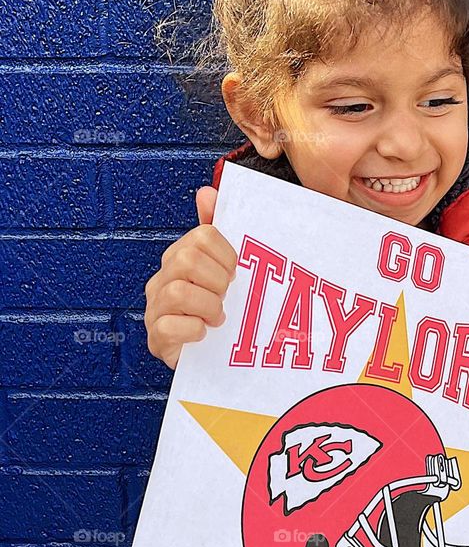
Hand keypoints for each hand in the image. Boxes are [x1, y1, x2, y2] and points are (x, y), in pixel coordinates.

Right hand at [143, 186, 237, 368]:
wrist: (210, 354)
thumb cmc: (215, 307)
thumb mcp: (221, 267)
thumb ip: (215, 229)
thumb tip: (206, 191)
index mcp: (178, 257)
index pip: (203, 237)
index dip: (226, 255)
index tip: (234, 274)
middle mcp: (161, 279)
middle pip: (187, 260)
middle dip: (217, 280)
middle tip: (226, 296)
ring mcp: (155, 308)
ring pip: (178, 292)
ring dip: (208, 306)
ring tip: (218, 317)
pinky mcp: (157, 338)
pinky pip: (171, 326)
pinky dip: (194, 330)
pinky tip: (204, 333)